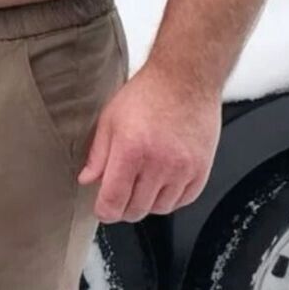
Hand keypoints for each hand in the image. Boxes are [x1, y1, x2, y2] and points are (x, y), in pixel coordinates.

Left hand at [77, 63, 221, 221]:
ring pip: (159, 209)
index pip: (113, 202)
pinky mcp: (201, 171)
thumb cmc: (148, 93)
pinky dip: (170, 198)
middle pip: (136, 210)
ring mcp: (183, 170)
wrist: (185, 78)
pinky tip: (162, 180)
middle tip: (120, 191)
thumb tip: (87, 180)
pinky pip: (183, 202)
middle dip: (123, 206)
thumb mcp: (111, 118)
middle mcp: (159, 163)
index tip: (103, 207)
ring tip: (142, 180)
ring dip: (147, 202)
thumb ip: (98, 154)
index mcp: (131, 150)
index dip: (104, 210)